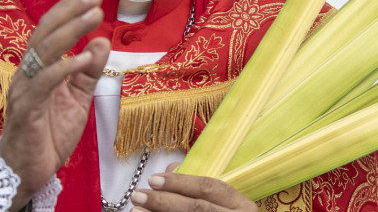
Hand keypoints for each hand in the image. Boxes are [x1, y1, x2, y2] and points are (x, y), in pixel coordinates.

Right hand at [0, 0, 109, 209]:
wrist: (28, 173)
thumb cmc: (48, 136)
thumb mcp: (78, 99)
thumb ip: (88, 72)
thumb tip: (101, 41)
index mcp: (36, 69)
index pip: (50, 31)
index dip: (68, 9)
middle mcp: (26, 74)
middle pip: (45, 33)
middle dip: (70, 12)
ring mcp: (24, 90)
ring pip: (44, 51)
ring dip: (71, 31)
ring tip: (94, 16)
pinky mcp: (27, 109)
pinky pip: (45, 81)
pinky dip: (65, 66)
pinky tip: (85, 56)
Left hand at [130, 164, 256, 211]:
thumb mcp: (219, 204)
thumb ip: (196, 188)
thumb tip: (171, 169)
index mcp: (242, 206)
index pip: (210, 188)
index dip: (180, 182)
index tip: (153, 179)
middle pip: (197, 208)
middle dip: (164, 201)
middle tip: (138, 195)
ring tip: (135, 211)